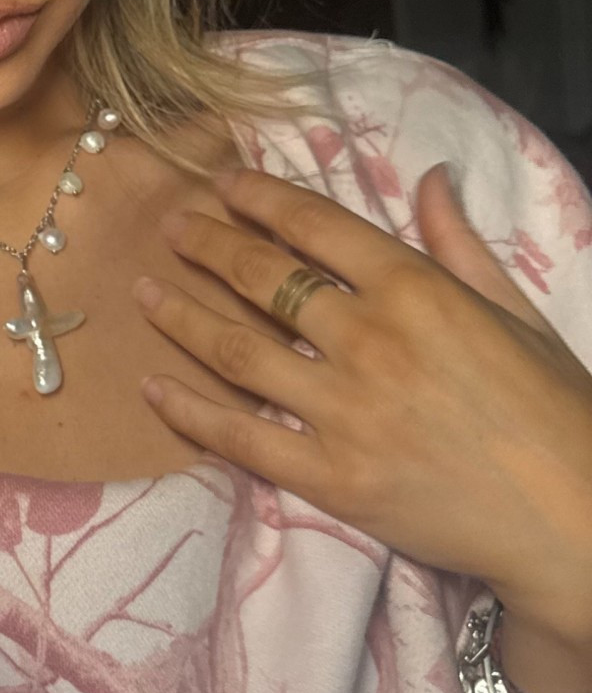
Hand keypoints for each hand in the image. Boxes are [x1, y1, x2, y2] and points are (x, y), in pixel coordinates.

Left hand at [133, 164, 591, 692]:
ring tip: (143, 293)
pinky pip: (240, 437)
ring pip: (236, 350)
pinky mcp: (329, 477)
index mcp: (414, 290)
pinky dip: (189, 411)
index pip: (315, 227)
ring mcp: (342, 410)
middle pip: (262, 279)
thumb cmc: (553, 408)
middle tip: (171, 228)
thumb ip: (459, 244)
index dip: (259, 199)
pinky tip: (152, 389)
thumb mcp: (516, 311)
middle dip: (207, 246)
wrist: (572, 515)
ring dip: (180, 316)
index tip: (220, 185)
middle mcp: (368, 340)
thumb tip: (431, 176)